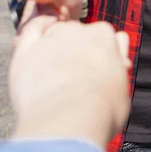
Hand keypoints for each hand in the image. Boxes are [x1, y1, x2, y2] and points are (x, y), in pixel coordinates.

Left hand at [10, 17, 130, 147]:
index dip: (101, 55)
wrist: (69, 122)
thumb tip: (118, 54)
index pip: (104, 37)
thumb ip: (118, 63)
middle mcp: (78, 29)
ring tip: (54, 75)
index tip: (99, 72)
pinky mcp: (27, 49)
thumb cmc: (101, 110)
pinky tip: (37, 45)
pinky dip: (34, 33)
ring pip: (54, 33)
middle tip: (76, 78)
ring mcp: (51, 37)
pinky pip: (31, 31)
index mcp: (104, 35)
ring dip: (55, 47)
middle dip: (77, 51)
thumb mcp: (123, 86)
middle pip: (78, 34)